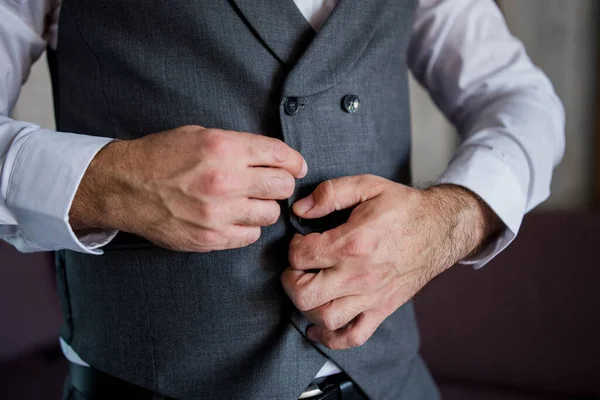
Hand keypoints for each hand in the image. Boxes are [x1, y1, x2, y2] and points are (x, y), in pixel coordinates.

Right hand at [69, 126, 306, 251]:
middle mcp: (226, 180)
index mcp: (224, 148)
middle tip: (271, 185)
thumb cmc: (161, 157)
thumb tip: (273, 158)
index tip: (296, 167)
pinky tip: (234, 218)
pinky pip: (250, 236)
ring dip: (264, 207)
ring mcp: (219, 213)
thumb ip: (238, 146)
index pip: (280, 155)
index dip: (294, 162)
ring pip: (270, 214)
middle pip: (282, 187)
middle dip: (281, 184)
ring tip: (247, 202)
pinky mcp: (211, 237)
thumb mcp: (200, 135)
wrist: (125, 187)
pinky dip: (247, 227)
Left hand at [281, 175, 499, 348]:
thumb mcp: (367, 186)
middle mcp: (360, 275)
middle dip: (291, 280)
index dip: (293, 246)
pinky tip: (317, 328)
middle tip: (298, 267)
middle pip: (305, 294)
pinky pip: (353, 336)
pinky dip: (331, 339)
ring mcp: (371, 297)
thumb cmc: (404, 207)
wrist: (441, 228)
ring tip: (310, 288)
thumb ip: (330, 193)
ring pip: (325, 319)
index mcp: (353, 243)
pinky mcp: (382, 309)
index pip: (301, 256)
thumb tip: (300, 209)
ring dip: (307, 307)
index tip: (302, 240)